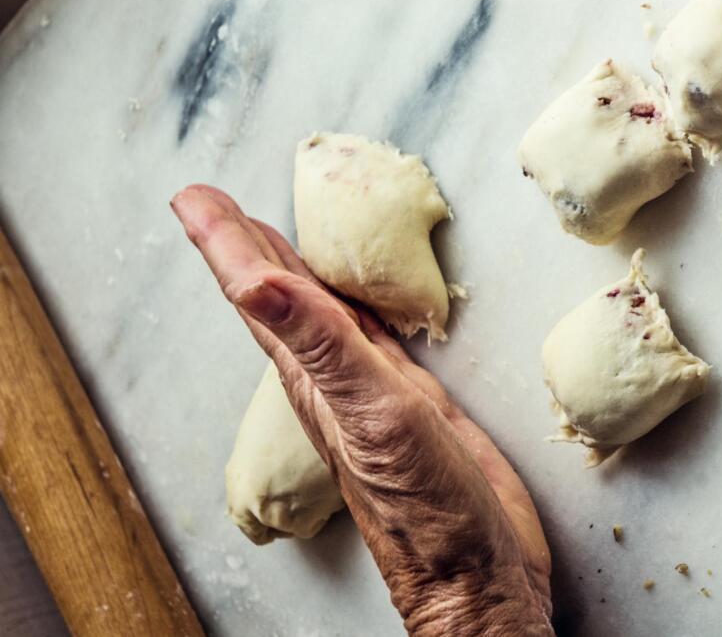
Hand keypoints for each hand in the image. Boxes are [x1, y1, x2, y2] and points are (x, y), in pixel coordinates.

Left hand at [172, 185, 551, 635]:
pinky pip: (374, 336)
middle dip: (248, 246)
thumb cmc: (425, 506)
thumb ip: (320, 345)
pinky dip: (358, 306)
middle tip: (217, 204)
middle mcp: (333, 378)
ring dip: (295, 272)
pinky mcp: (415, 402)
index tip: (194, 198)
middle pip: (280, 298)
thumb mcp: (372, 414)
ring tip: (273, 234)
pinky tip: (362, 299)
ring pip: (322, 315)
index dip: (224, 242)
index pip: (258, 294)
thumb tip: (253, 282)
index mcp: (314, 376)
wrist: (477, 571)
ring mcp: (373, 391)